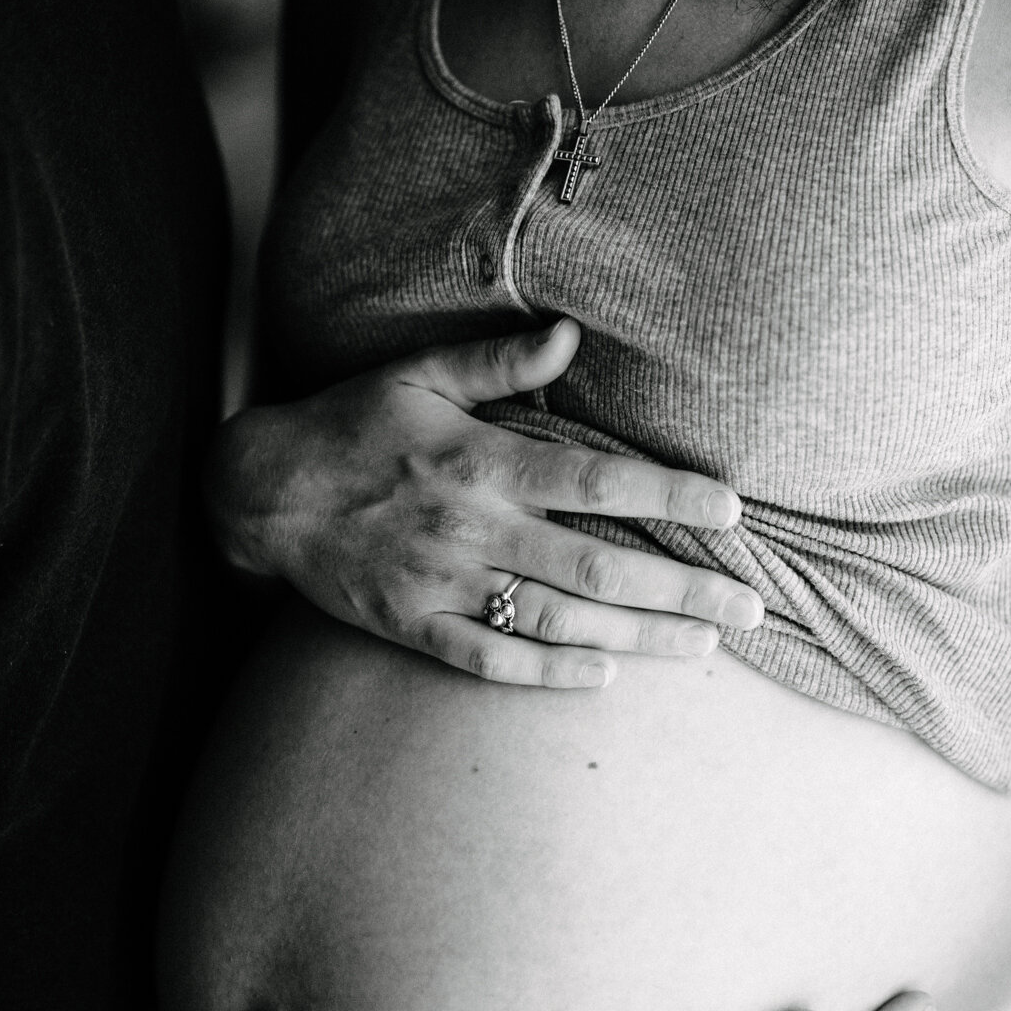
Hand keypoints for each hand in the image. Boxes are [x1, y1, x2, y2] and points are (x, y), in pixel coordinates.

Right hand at [208, 319, 763, 685]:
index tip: (731, 512)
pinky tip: (604, 676)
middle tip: (750, 609)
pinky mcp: (413, 626)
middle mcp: (471, 529)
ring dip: (637, 637)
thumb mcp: (420, 372)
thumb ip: (500, 360)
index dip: (668, 497)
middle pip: (597, 568)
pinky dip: (548, 672)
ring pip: (557, 622)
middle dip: (681, 590)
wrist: (260, 494)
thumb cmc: (352, 422)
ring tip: (704, 646)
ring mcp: (442, 585)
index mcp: (481, 461)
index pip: (596, 481)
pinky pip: (488, 660)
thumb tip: (572, 334)